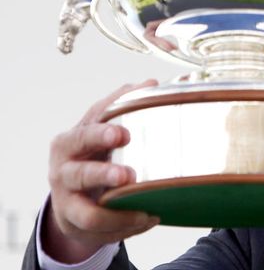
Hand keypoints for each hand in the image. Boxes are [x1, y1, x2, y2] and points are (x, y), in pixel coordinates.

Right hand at [43, 80, 160, 262]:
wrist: (72, 193)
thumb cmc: (92, 154)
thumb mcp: (100, 130)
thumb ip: (122, 106)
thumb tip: (151, 83)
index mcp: (70, 141)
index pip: (85, 133)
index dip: (102, 133)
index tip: (123, 133)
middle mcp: (64, 170)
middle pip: (79, 172)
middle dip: (103, 174)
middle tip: (128, 174)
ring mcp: (68, 199)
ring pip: (87, 210)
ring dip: (115, 211)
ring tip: (144, 209)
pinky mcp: (76, 222)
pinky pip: (101, 229)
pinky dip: (125, 226)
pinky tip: (149, 218)